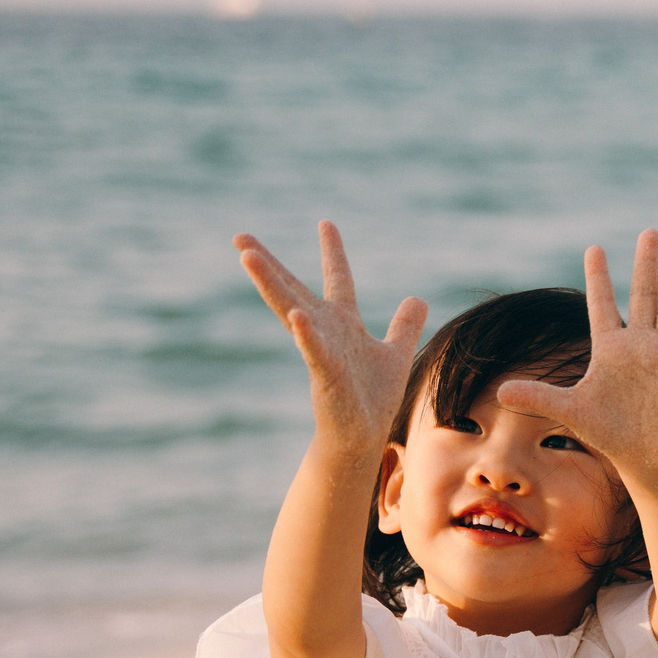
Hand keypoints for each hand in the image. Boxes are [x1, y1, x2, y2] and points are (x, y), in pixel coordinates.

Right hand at [237, 223, 429, 451]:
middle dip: (268, 263)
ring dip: (270, 283)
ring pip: (291, 309)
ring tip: (248, 256)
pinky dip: (306, 333)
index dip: (332, 251)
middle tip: (240, 237)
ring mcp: (321, 349)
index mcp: (344, 322)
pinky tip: (297, 315)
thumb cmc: (373, 397)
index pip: (337, 278)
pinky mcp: (325, 374)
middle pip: (293, 287)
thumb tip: (418, 298)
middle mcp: (326, 329)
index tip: (325, 222)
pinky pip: (314, 349)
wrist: (362, 435)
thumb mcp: (396, 353)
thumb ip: (405, 326)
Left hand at [496, 231, 657, 485]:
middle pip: (644, 296)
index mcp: (610, 349)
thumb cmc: (608, 432)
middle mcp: (640, 346)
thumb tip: (500, 392)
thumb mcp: (570, 412)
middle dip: (645, 264)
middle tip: (649, 231)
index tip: (594, 248)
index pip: (602, 306)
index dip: (599, 279)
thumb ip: (538, 398)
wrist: (644, 457)